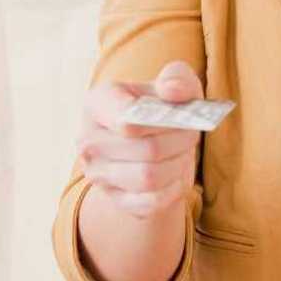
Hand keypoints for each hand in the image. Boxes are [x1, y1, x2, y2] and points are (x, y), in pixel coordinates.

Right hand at [77, 61, 203, 218]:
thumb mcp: (173, 86)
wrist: (154, 149)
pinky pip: (152, 201)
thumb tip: (172, 90)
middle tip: (192, 132)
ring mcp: (98, 174)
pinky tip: (175, 174)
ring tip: (183, 152)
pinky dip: (173, 188)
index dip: (160, 120)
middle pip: (147, 148)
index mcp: (97, 103)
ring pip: (150, 176)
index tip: (177, 114)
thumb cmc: (161, 110)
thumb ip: (177, 78)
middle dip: (180, 140)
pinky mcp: (115, 200)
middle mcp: (88, 140)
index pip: (127, 120)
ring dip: (178, 164)